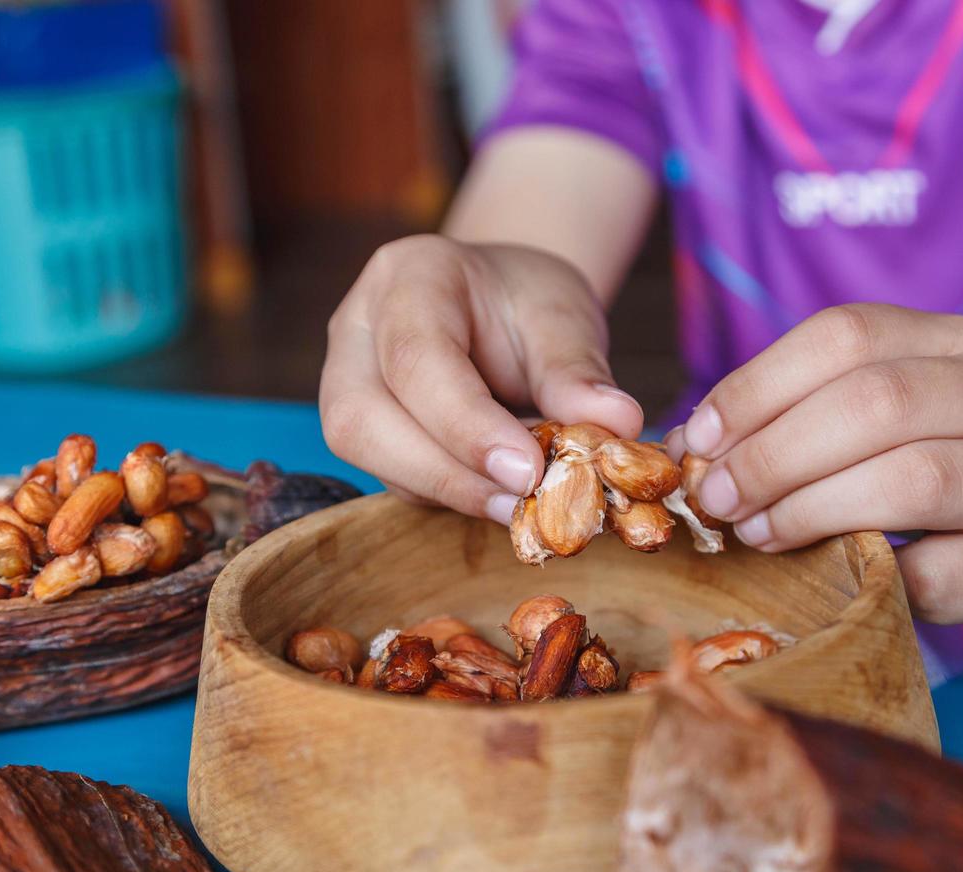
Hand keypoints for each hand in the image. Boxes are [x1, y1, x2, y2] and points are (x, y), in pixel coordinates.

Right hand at [321, 235, 643, 521]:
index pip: (418, 358)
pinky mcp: (362, 430)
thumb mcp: (564, 317)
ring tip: (520, 504)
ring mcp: (346, 381)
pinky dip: (449, 494)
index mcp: (408, 276)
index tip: (528, 471)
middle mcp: (358, 328)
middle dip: (445, 473)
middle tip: (522, 501)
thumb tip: (617, 425)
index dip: (467, 425)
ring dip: (446, 491)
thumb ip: (578, 371)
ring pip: (367, 455)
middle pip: (364, 418)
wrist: (500, 305)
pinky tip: (500, 495)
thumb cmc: (527, 303)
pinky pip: (393, 476)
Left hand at [674, 304, 962, 634]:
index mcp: (950, 341)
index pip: (844, 335)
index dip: (756, 386)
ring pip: (909, 479)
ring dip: (811, 510)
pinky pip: (935, 572)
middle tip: (714, 500)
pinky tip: (830, 581)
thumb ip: (801, 415)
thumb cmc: (950, 461)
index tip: (699, 439)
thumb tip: (688, 447)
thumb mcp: (888, 414)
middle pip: (873, 403)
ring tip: (756, 534)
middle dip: (772, 454)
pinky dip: (869, 578)